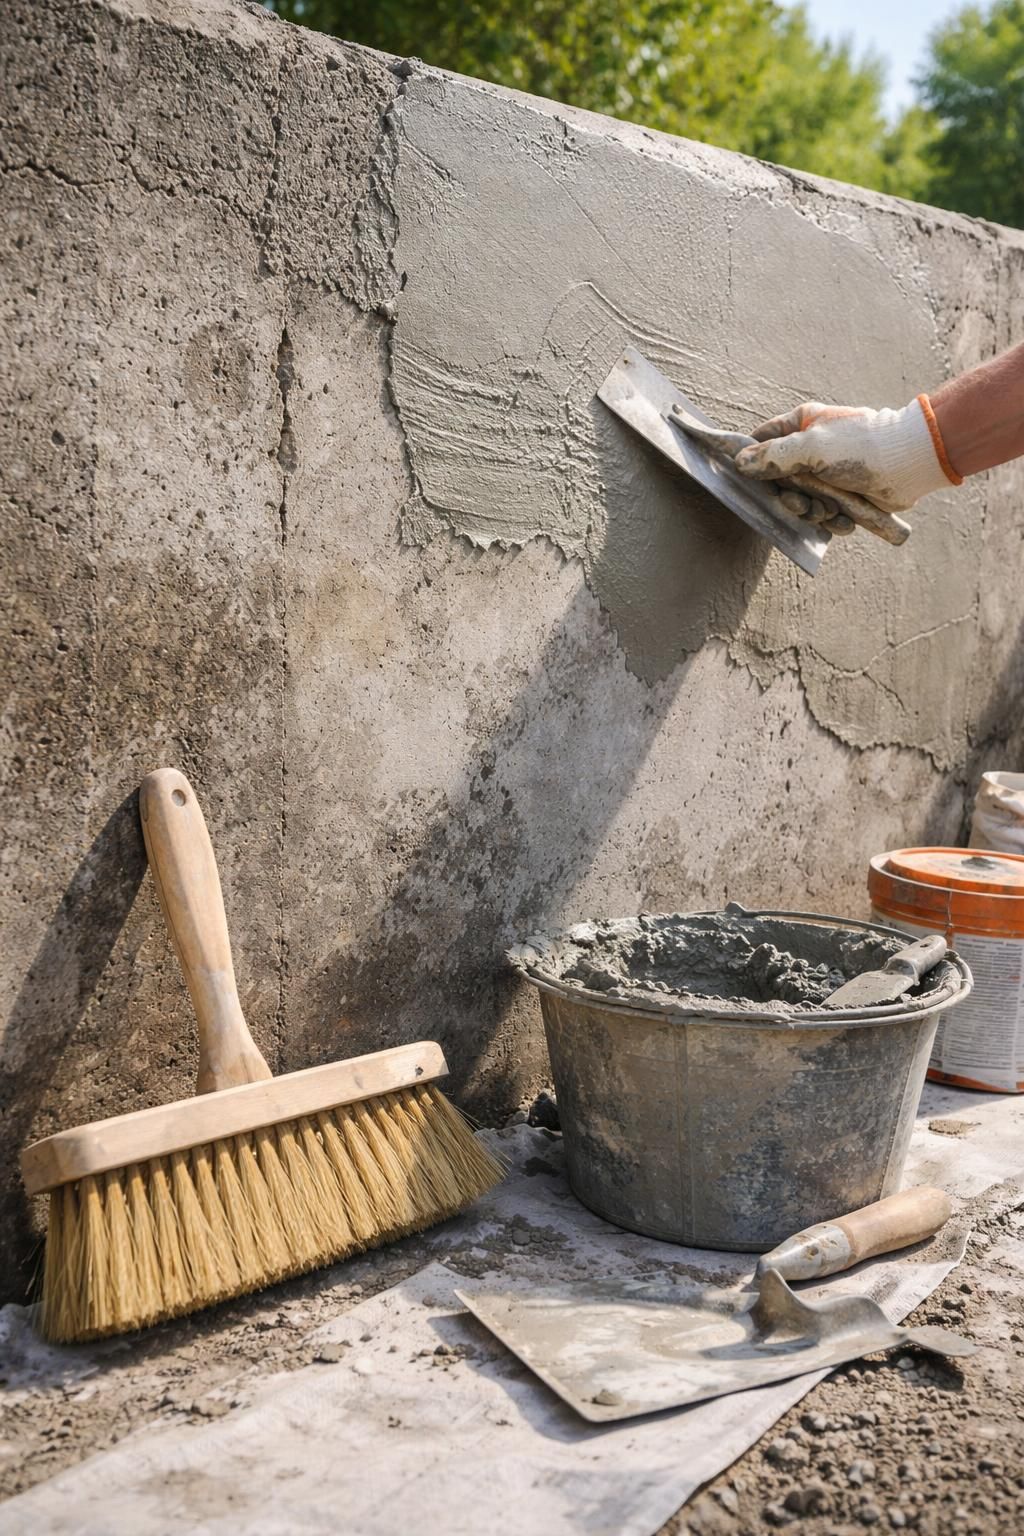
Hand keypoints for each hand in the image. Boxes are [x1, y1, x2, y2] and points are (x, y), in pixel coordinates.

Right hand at [733, 398, 956, 513]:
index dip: (752, 462)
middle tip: (802, 502)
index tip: (751, 482)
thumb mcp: (812, 448)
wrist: (909, 464)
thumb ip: (773, 456)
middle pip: (777, 481)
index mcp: (801, 426)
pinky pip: (823, 515)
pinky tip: (844, 516)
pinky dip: (831, 520)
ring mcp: (826, 474)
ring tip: (830, 508)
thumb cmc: (862, 447)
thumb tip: (740, 462)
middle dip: (790, 498)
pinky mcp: (842, 496)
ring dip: (812, 512)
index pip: (761, 442)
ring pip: (800, 502)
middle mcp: (810, 449)